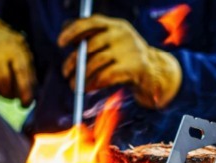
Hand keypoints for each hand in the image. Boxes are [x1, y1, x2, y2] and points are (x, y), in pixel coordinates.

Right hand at [0, 11, 34, 106]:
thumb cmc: (6, 50)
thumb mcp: (21, 54)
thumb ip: (29, 76)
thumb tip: (33, 99)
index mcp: (14, 51)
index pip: (21, 73)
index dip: (25, 92)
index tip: (25, 105)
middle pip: (4, 82)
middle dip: (8, 94)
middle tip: (8, 94)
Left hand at [58, 14, 181, 108]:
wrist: (155, 72)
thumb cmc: (127, 58)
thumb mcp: (113, 43)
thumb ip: (94, 38)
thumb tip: (67, 41)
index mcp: (116, 25)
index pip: (91, 22)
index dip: (72, 31)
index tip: (60, 43)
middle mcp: (122, 35)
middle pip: (90, 46)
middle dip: (73, 61)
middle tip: (65, 72)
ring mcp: (128, 51)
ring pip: (95, 63)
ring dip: (81, 76)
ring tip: (74, 85)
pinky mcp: (132, 68)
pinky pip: (105, 76)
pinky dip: (93, 84)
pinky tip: (88, 88)